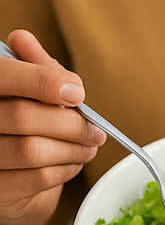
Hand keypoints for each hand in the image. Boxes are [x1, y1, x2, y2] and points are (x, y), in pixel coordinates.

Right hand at [0, 30, 105, 224]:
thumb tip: (25, 40)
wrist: (16, 184)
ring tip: (89, 147)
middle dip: (70, 124)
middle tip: (96, 131)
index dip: (41, 81)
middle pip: (23, 116)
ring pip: (32, 150)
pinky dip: (66, 170)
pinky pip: (38, 178)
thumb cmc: (24, 128)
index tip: (77, 92)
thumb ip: (33, 67)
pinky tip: (73, 164)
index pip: (1, 75)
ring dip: (72, 149)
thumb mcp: (31, 91)